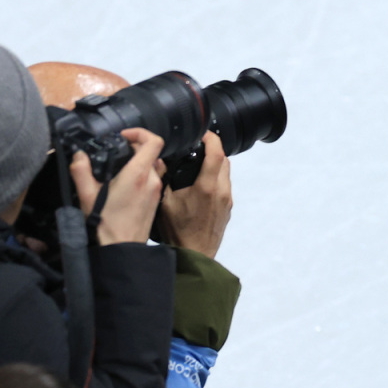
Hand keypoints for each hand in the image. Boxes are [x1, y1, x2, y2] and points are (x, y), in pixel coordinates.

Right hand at [69, 128, 165, 245]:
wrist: (122, 248)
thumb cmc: (106, 223)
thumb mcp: (87, 195)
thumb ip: (81, 171)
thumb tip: (79, 156)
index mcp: (138, 174)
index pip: (154, 141)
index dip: (140, 132)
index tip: (124, 136)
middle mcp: (152, 179)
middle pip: (151, 152)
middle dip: (135, 148)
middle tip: (118, 152)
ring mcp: (157, 190)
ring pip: (154, 165)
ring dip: (140, 162)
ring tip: (121, 169)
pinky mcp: (157, 199)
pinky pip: (154, 179)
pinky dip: (143, 175)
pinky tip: (127, 184)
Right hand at [157, 131, 231, 258]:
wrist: (194, 254)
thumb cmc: (178, 232)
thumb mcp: (164, 204)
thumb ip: (163, 179)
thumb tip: (159, 160)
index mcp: (207, 187)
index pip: (217, 153)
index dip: (211, 138)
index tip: (203, 133)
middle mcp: (222, 191)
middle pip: (224, 160)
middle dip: (213, 149)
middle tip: (198, 147)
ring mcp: (227, 200)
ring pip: (226, 172)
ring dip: (216, 164)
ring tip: (198, 164)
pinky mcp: (228, 207)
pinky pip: (226, 185)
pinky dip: (217, 177)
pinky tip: (201, 183)